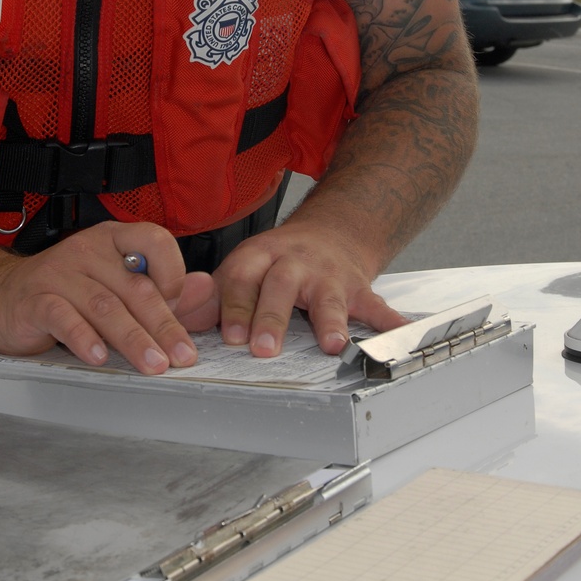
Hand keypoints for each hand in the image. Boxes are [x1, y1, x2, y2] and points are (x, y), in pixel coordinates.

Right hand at [0, 221, 218, 375]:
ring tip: (153, 365)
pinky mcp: (35, 299)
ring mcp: (59, 272)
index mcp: (112, 239)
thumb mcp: (115, 286)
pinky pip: (64, 317)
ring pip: (105, 306)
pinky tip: (100, 357)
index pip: (154, 240)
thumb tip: (206, 289)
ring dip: (133, 339)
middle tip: (182, 356)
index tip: (182, 307)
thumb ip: (161, 288)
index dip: (174, 272)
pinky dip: (84, 339)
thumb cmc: (64, 293)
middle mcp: (87, 250)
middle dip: (164, 325)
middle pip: (134, 287)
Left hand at [213, 217, 406, 357]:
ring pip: (329, 298)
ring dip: (330, 321)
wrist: (331, 231)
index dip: (234, 306)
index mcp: (259, 257)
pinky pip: (376, 306)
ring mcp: (328, 276)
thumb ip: (211, 298)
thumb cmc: (279, 260)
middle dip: (271, 318)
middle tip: (264, 348)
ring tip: (332, 345)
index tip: (230, 335)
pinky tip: (400, 336)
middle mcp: (294, 263)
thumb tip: (181, 322)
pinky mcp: (358, 289)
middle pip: (281, 287)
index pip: (242, 277)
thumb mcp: (243, 268)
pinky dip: (389, 323)